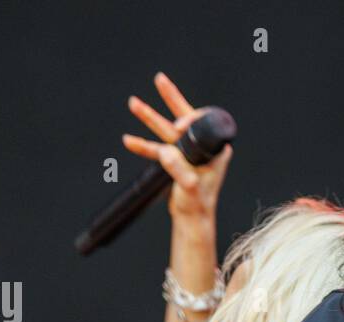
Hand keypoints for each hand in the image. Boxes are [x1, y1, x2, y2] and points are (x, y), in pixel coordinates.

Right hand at [122, 71, 231, 228]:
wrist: (191, 220)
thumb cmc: (198, 205)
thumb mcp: (190, 187)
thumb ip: (178, 169)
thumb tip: (165, 152)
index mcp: (214, 151)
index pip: (203, 124)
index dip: (188, 120)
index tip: (177, 127)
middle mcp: (202, 148)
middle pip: (184, 117)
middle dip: (171, 98)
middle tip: (160, 79)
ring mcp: (188, 153)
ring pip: (167, 130)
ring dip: (149, 118)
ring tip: (134, 103)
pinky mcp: (175, 161)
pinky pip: (157, 148)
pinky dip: (143, 145)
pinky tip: (128, 140)